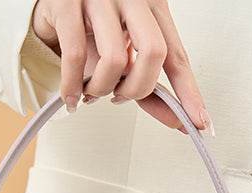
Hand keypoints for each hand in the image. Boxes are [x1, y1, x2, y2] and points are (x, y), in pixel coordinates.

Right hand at [32, 0, 210, 132]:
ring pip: (114, 60)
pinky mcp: (67, 2)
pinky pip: (75, 56)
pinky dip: (72, 87)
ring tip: (92, 91)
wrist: (53, 1)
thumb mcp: (126, 52)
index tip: (198, 121)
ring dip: (101, 89)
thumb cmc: (93, 27)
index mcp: (152, 6)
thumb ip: (147, 83)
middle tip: (120, 98)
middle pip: (154, 54)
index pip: (176, 54)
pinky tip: (71, 96)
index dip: (188, 92)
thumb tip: (175, 119)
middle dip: (137, 89)